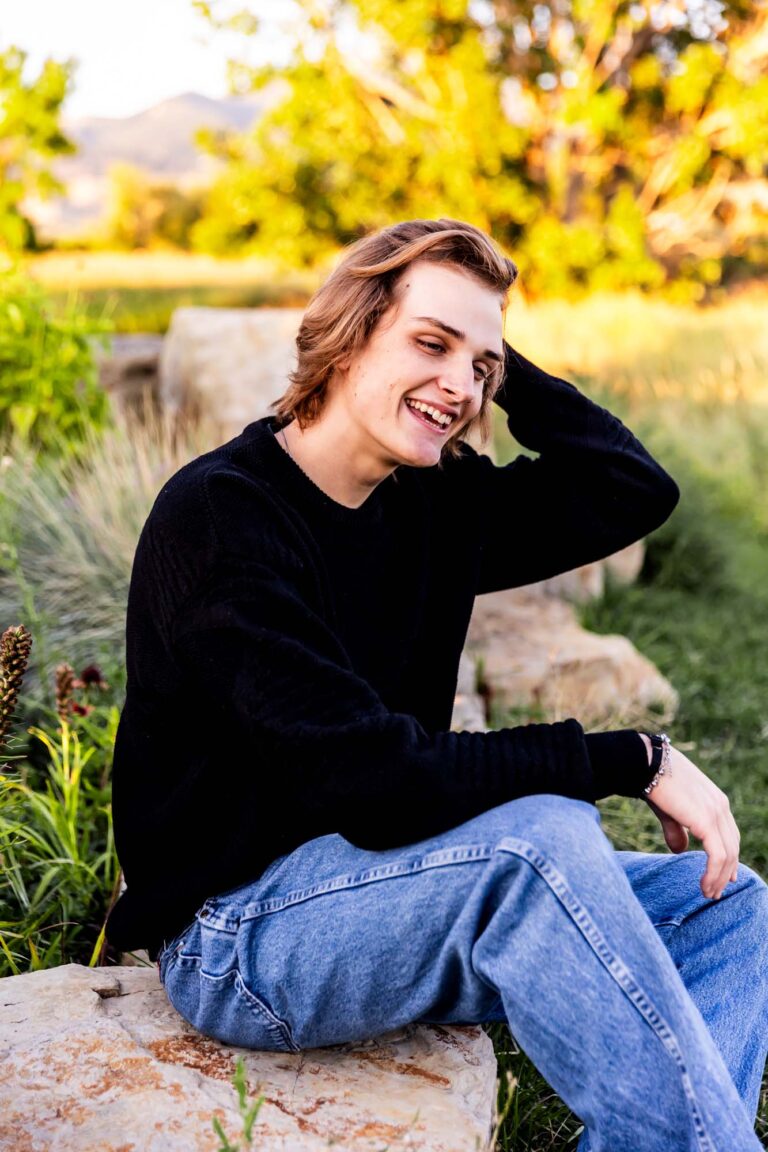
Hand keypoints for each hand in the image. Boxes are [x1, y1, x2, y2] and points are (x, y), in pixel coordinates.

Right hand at [638, 736, 739, 900]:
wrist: (646, 764)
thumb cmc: (653, 782)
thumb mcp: (669, 811)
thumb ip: (677, 830)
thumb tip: (680, 851)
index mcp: (715, 800)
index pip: (730, 835)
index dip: (728, 859)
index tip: (724, 878)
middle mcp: (721, 806)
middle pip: (732, 847)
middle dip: (725, 873)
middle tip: (714, 892)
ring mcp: (716, 813)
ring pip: (728, 855)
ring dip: (719, 878)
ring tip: (708, 894)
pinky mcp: (707, 821)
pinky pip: (718, 856)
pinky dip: (714, 875)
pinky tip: (705, 886)